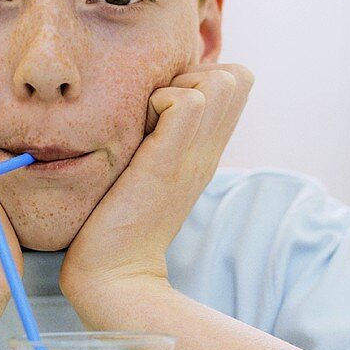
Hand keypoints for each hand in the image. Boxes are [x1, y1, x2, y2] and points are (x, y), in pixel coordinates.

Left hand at [59, 62, 254, 303]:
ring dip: (175, 87)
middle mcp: (210, 149)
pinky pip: (185, 101)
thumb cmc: (116, 222)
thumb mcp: (148, 168)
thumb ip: (157, 136)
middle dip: (192, 74)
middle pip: (235, 75)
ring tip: (145, 123)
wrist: (114, 274)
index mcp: (206, 149)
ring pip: (218, 79)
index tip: (163, 104)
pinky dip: (157, 102)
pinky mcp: (170, 162)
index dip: (201, 75)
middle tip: (155, 111)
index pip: (236, 81)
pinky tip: (135, 135)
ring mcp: (196, 155)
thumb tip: (145, 100)